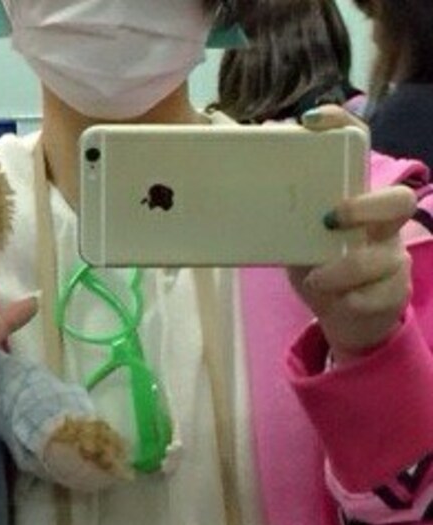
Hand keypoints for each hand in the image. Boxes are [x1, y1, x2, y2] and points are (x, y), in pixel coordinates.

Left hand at [288, 106, 415, 362]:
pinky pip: (379, 295)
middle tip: (329, 219)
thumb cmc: (315, 261)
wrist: (342, 312)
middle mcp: (380, 224)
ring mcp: (390, 258)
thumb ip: (269, 197)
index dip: (340, 125)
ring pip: (386, 257)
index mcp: (353, 197)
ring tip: (316, 279)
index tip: (309, 120)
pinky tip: (337, 301)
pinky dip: (352, 300)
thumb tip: (220, 134)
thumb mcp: (288, 231)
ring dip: (346, 269)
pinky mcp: (392, 293)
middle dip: (365, 207)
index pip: (358, 148)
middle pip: (397, 200)